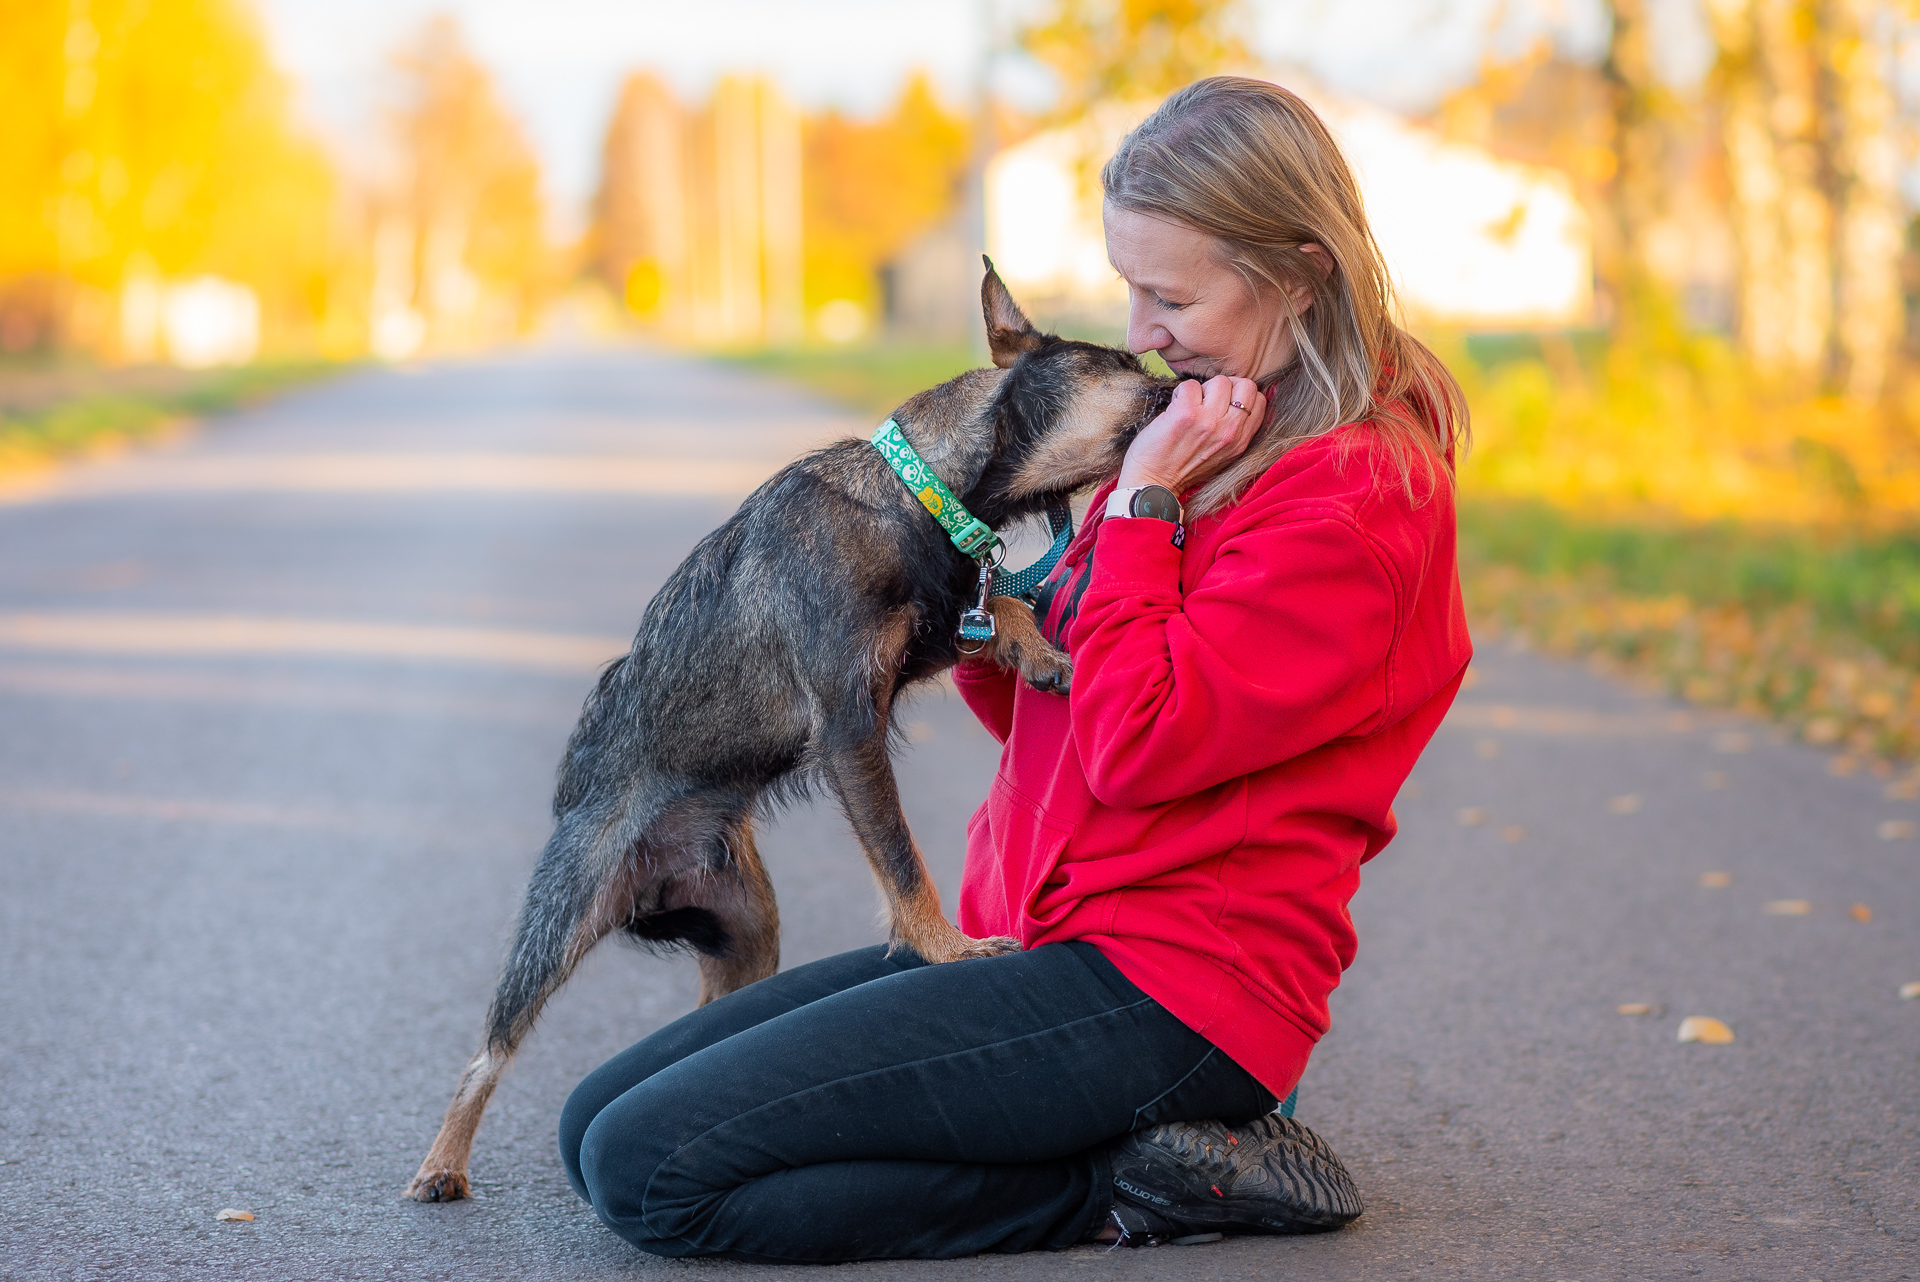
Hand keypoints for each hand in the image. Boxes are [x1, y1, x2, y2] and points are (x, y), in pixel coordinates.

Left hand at [1116, 375, 1265, 493]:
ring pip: (1219, 381)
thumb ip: (1234, 431)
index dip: (1241, 395)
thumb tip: (1237, 402)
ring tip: (1190, 405)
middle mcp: (1230, 430)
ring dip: (1202, 389)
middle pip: (1246, 385)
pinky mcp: (1186, 414)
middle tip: (1208, 400)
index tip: (1224, 403)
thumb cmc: (1183, 469)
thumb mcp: (1222, 455)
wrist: (1154, 483)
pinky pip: (1190, 384)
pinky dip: (1180, 392)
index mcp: (1241, 441)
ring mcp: (1209, 421)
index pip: (1260, 401)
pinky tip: (1175, 408)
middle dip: (1226, 387)